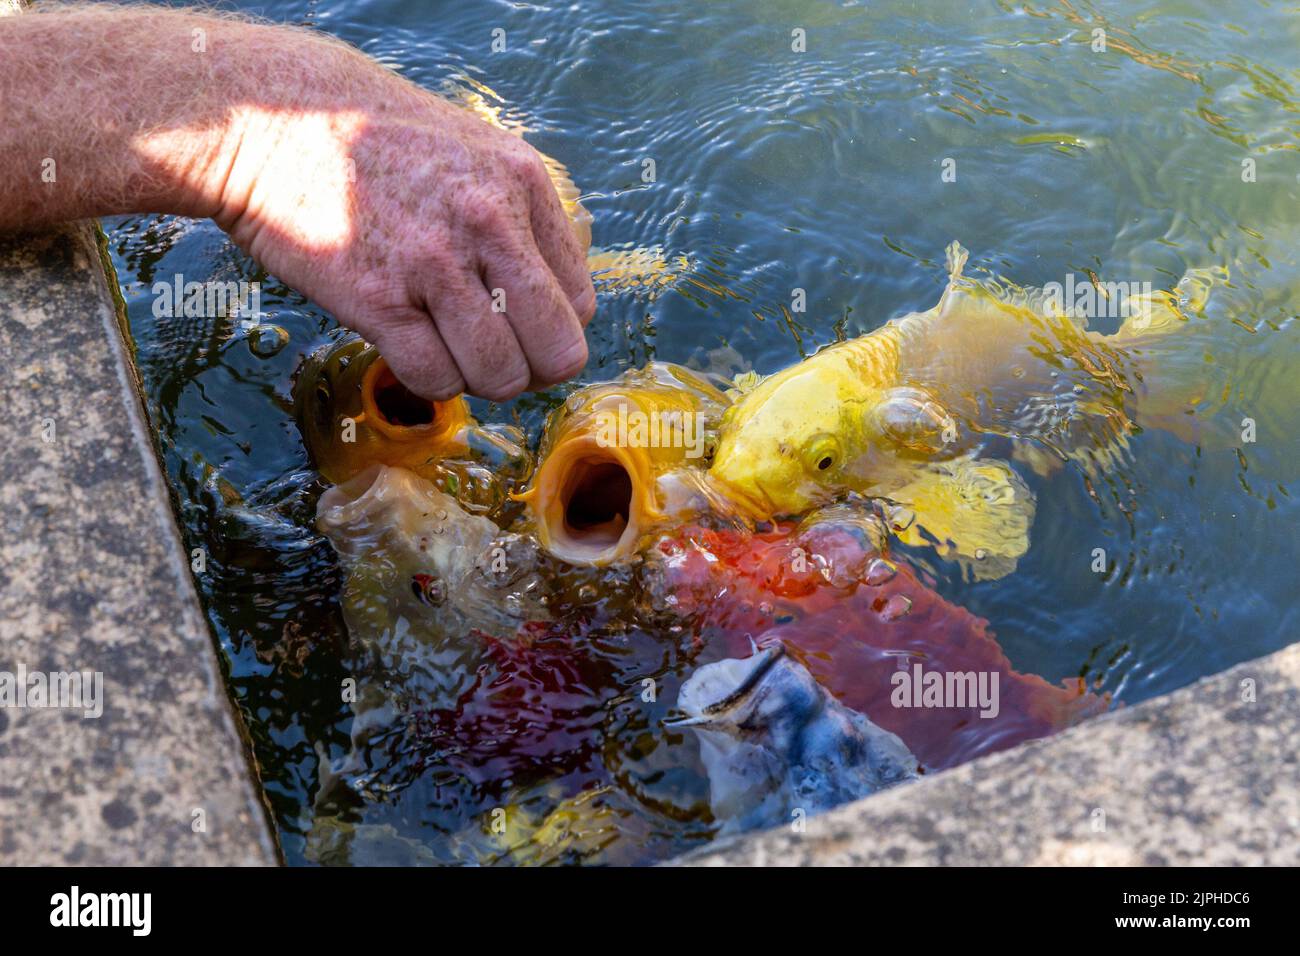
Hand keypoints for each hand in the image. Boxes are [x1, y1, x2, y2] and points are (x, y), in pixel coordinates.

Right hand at [206, 40, 594, 401]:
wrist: (269, 122)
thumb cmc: (372, 142)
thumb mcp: (473, 151)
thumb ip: (521, 217)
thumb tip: (553, 301)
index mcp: (523, 183)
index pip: (580, 302)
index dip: (553, 333)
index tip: (521, 333)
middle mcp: (490, 221)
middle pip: (556, 350)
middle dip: (530, 371)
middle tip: (495, 359)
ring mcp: (434, 262)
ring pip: (499, 375)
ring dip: (476, 379)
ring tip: (445, 347)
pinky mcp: (379, 299)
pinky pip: (435, 380)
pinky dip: (429, 382)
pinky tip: (409, 348)